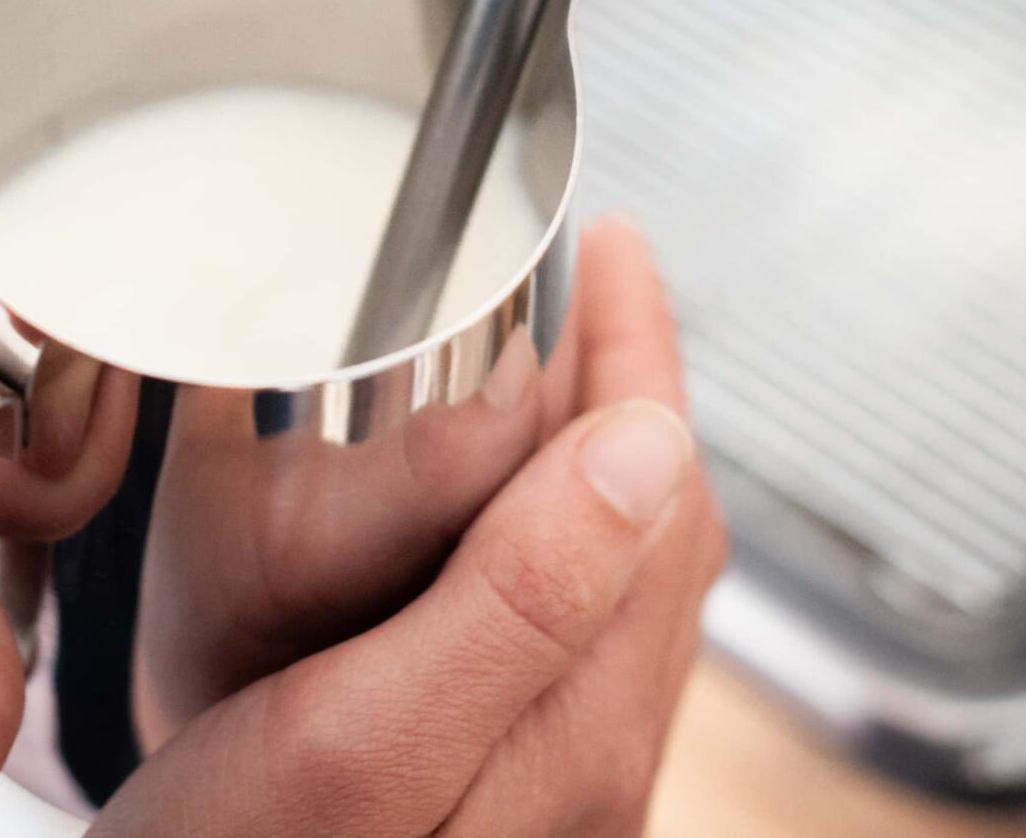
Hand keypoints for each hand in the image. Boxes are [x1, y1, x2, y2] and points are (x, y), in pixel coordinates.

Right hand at [91, 219, 728, 836]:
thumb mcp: (367, 736)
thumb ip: (519, 597)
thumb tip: (653, 443)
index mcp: (578, 727)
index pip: (658, 486)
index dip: (640, 348)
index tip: (606, 243)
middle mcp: (586, 762)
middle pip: (650, 524)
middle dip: (625, 382)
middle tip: (570, 280)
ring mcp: (545, 790)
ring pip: (610, 577)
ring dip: (588, 452)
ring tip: (528, 366)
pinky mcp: (491, 804)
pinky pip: (558, 633)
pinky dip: (541, 532)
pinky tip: (474, 518)